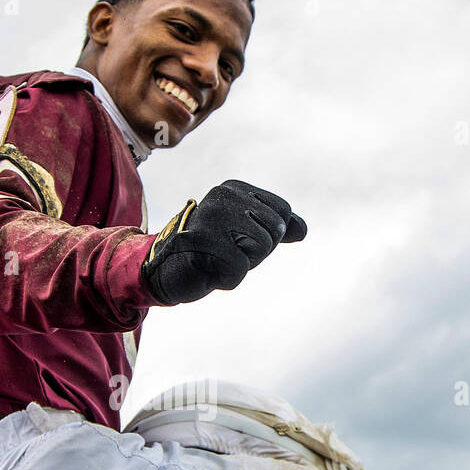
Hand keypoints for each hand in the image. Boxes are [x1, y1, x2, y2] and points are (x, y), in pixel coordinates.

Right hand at [141, 180, 306, 305]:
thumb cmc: (210, 253)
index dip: (266, 236)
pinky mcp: (201, 241)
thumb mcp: (246, 234)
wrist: (166, 272)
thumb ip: (275, 228)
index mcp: (235, 189)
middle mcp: (223, 196)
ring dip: (241, 265)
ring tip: (215, 260)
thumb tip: (302, 230)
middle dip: (255, 252)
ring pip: (260, 248)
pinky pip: (239, 269)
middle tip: (224, 252)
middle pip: (274, 232)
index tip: (236, 240)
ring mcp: (211, 217)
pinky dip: (226, 279)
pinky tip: (208, 271)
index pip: (282, 213)